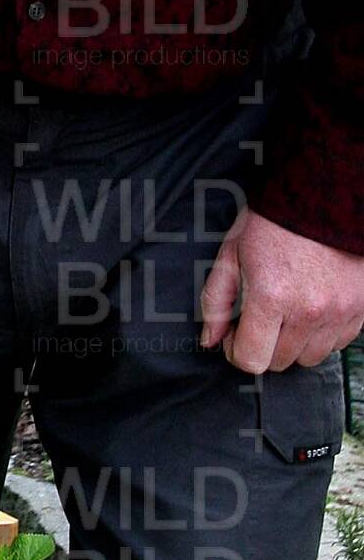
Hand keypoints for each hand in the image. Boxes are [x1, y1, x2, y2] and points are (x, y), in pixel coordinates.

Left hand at [199, 206, 363, 372]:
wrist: (325, 196)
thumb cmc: (276, 220)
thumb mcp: (232, 252)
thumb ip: (217, 299)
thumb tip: (210, 338)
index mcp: (272, 296)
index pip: (251, 359)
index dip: (235, 351)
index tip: (234, 334)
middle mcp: (309, 311)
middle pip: (279, 362)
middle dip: (263, 345)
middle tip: (258, 317)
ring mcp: (338, 313)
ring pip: (310, 358)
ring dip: (293, 343)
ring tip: (287, 310)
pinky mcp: (359, 310)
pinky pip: (338, 344)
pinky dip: (322, 334)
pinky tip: (311, 307)